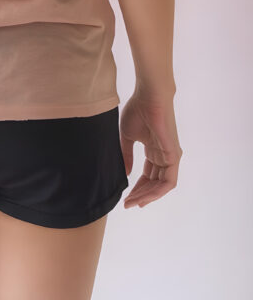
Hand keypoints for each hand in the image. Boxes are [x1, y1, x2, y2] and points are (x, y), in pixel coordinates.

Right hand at [120, 90, 182, 208]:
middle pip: (154, 183)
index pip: (148, 175)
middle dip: (140, 194)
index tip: (125, 197)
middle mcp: (164, 156)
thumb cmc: (139, 110)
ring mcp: (170, 157)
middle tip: (127, 203)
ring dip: (147, 196)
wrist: (149, 96)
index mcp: (154, 150)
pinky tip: (144, 197)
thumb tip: (125, 173)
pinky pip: (168, 181)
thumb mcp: (128, 136)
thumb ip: (127, 155)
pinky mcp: (173, 156)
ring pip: (161, 186)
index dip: (138, 187)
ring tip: (132, 202)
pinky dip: (157, 192)